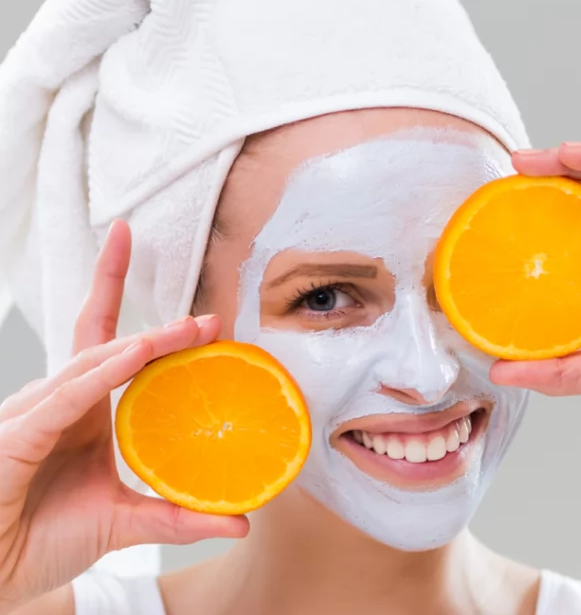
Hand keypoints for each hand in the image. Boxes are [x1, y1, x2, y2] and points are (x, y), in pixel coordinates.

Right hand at [0, 221, 248, 612]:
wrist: (0, 577)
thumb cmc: (46, 541)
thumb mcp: (126, 523)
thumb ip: (179, 518)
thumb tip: (241, 525)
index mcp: (86, 413)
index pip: (116, 355)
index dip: (157, 334)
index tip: (208, 324)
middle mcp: (61, 405)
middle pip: (110, 348)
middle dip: (161, 330)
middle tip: (210, 320)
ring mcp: (37, 415)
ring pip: (93, 364)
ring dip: (144, 344)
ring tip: (189, 331)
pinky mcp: (18, 437)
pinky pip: (64, 399)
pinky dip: (101, 375)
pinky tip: (137, 354)